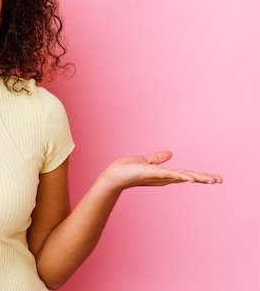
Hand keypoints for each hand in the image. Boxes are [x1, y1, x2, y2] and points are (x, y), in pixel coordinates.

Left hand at [101, 151, 222, 192]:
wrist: (113, 176)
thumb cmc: (127, 170)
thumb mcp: (146, 162)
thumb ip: (158, 158)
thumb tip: (170, 153)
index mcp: (164, 174)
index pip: (186, 174)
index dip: (200, 176)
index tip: (215, 178)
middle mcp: (164, 177)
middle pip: (188, 177)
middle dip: (204, 178)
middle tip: (220, 180)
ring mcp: (159, 176)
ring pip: (181, 176)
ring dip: (196, 178)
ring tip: (212, 180)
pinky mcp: (151, 173)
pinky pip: (168, 174)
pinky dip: (179, 175)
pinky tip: (189, 178)